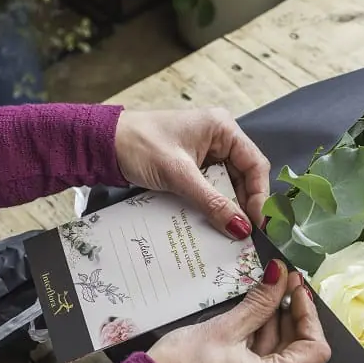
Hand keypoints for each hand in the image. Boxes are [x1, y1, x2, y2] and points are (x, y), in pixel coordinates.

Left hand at [114, 108, 269, 237]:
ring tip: (232, 233)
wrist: (103, 143)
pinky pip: (213, 188)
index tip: (258, 223)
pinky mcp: (193, 166)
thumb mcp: (179, 176)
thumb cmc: (139, 145)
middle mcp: (220, 137)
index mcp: (223, 128)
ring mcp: (207, 152)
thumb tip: (241, 228)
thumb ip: (212, 202)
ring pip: (229, 184)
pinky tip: (215, 223)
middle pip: (245, 176)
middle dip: (245, 205)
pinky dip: (214, 205)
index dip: (260, 196)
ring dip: (229, 207)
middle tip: (246, 233)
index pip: (255, 164)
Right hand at [148, 261, 330, 362]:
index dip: (309, 316)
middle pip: (296, 353)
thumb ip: (260, 303)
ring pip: (278, 357)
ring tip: (266, 293)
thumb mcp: (223, 328)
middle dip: (291, 315)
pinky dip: (261, 341)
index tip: (296, 290)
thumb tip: (280, 276)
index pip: (314, 351)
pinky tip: (252, 315)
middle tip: (283, 282)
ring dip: (275, 325)